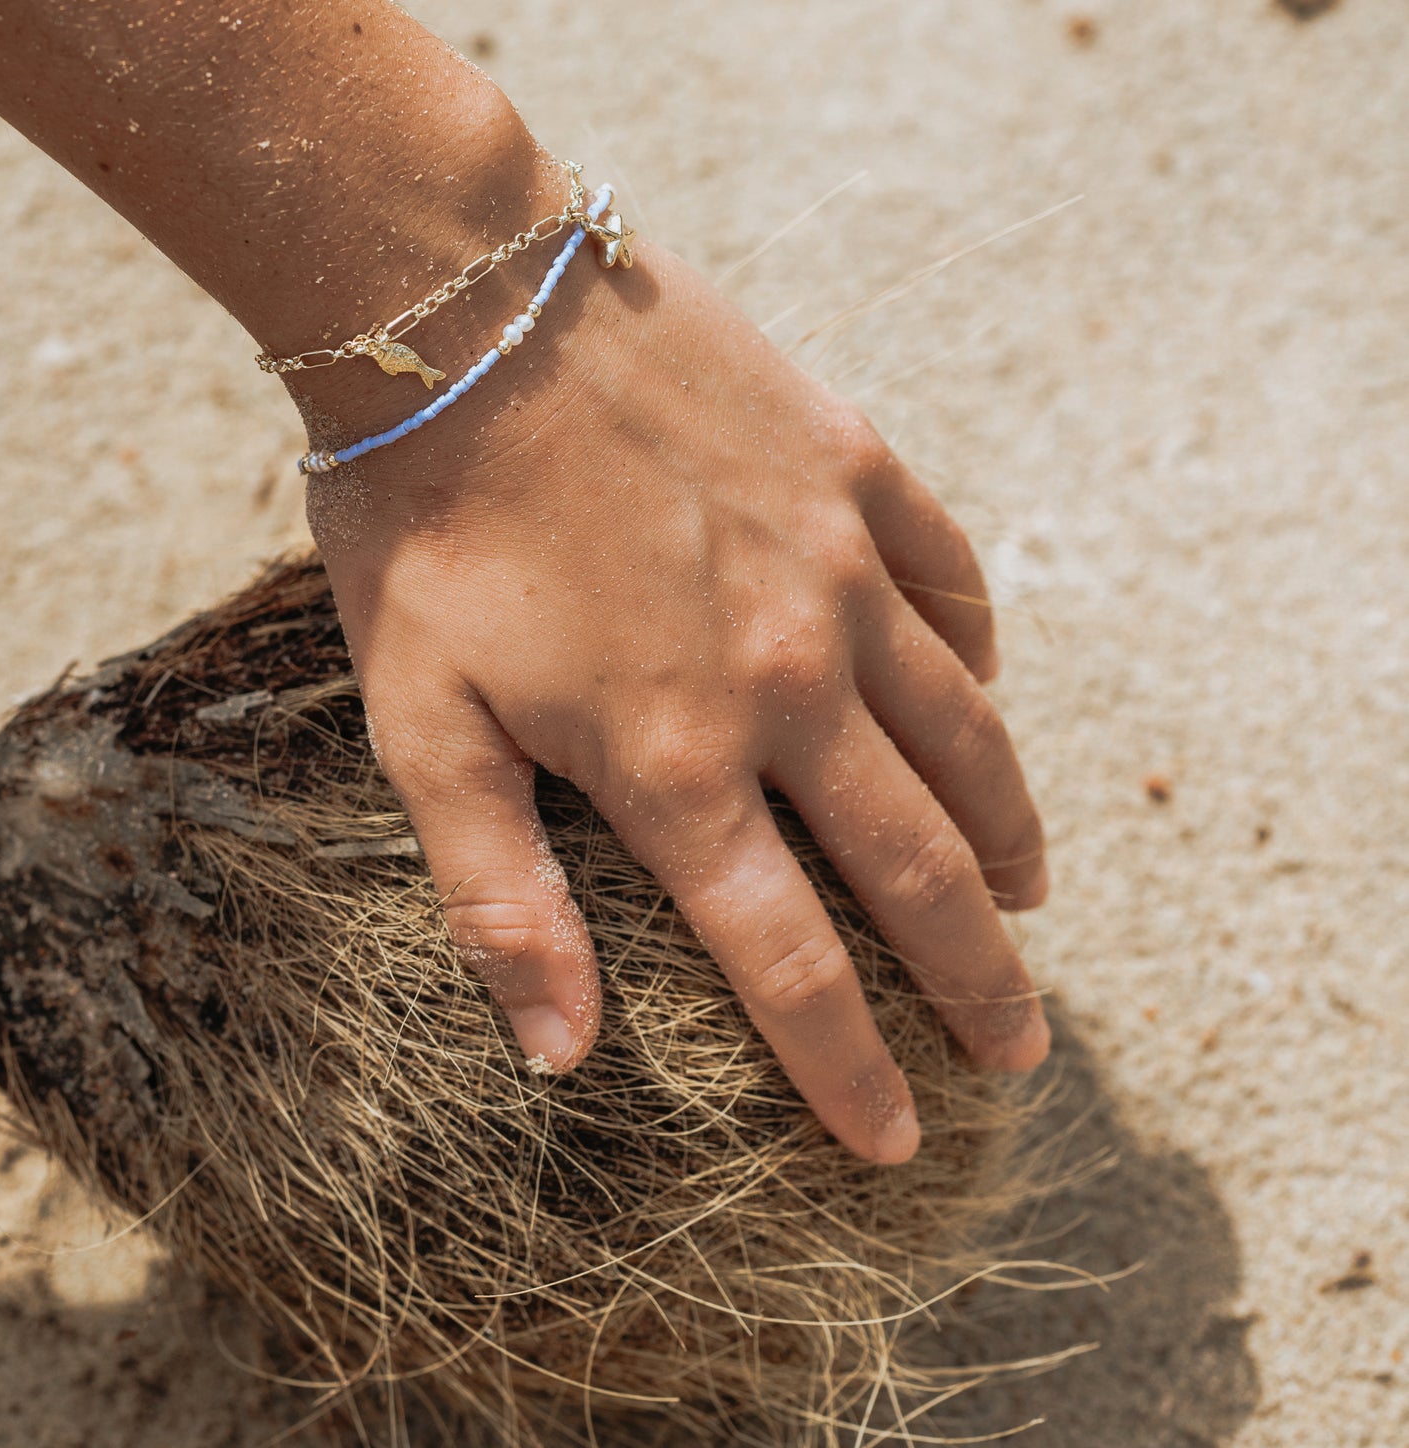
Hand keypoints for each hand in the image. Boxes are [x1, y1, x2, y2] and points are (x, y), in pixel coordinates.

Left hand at [313, 226, 1048, 1163]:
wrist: (463, 307)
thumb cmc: (421, 525)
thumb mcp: (418, 724)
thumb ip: (496, 892)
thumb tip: (560, 1054)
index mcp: (675, 760)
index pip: (791, 960)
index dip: (850, 1067)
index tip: (898, 1140)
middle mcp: (786, 678)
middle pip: (916, 867)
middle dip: (976, 979)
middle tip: (1022, 1052)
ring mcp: (838, 568)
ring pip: (965, 734)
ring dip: (1006, 833)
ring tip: (1028, 898)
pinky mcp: (856, 469)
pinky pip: (955, 584)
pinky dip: (978, 661)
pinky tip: (982, 697)